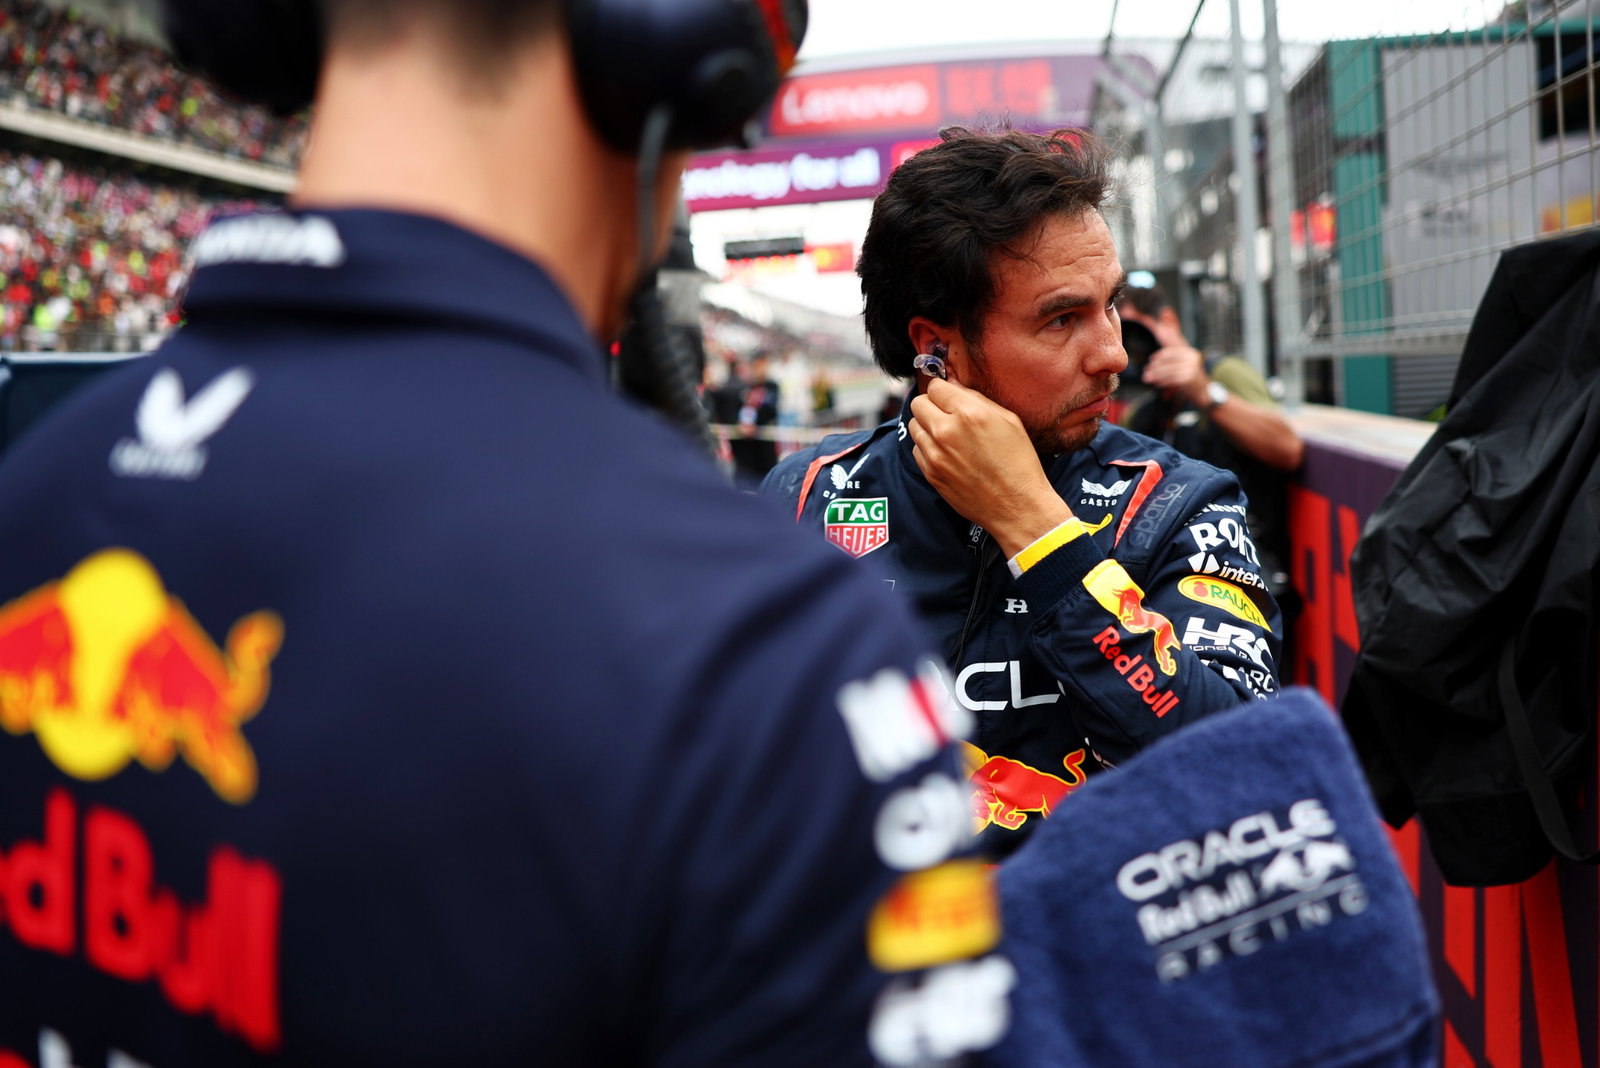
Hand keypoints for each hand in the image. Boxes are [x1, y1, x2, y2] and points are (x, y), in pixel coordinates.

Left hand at [907, 377, 1073, 557]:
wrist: (1017, 506)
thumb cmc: (1019, 463)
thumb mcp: (1009, 421)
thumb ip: (977, 399)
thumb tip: (954, 386)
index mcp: (969, 414)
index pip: (935, 387)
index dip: (943, 390)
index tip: (950, 396)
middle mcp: (946, 432)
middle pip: (918, 404)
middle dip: (931, 405)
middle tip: (947, 413)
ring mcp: (935, 455)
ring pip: (914, 425)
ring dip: (927, 425)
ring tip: (948, 435)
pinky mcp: (930, 474)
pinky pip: (916, 449)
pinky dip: (927, 447)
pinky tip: (947, 453)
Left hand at [1140, 342, 1208, 408]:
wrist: (1206, 392)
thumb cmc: (1192, 379)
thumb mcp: (1185, 365)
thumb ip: (1173, 361)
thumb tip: (1154, 363)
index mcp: (1190, 353)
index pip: (1171, 352)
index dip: (1159, 356)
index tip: (1150, 360)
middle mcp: (1191, 358)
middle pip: (1167, 361)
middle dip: (1155, 367)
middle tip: (1146, 372)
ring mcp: (1191, 368)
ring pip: (1167, 371)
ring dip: (1155, 375)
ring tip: (1147, 378)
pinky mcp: (1188, 378)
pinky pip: (1171, 379)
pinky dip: (1162, 381)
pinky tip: (1157, 384)